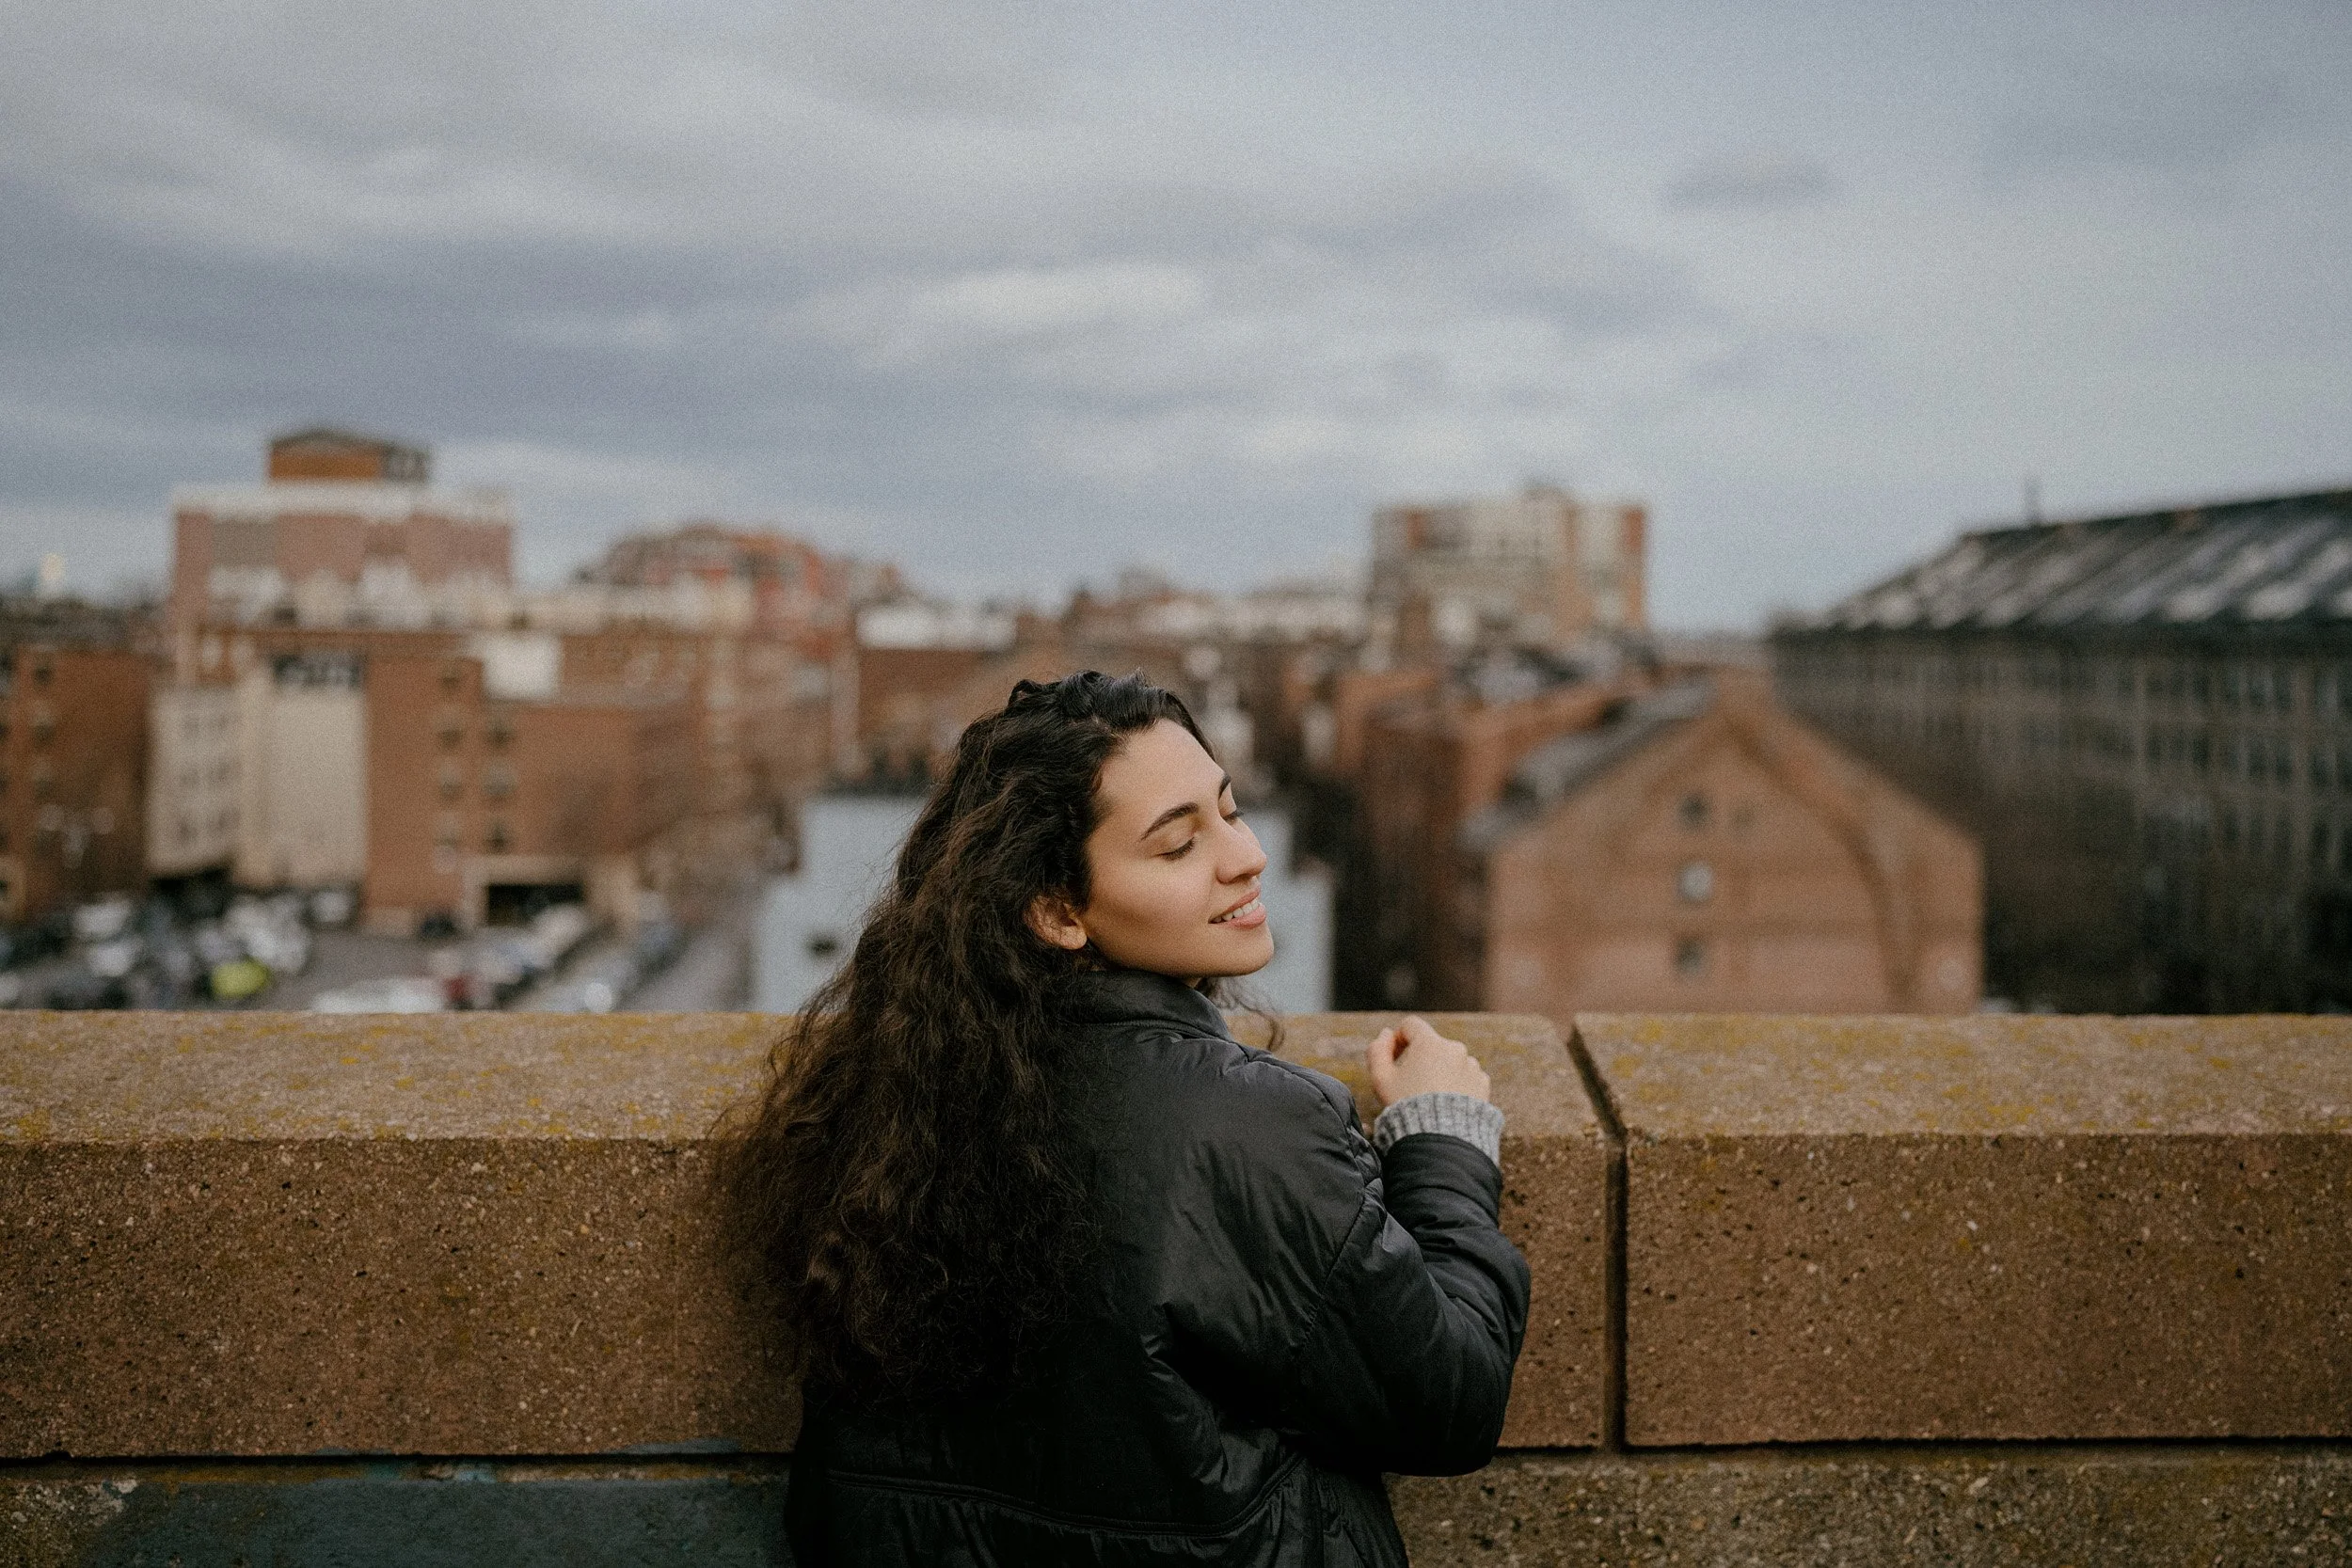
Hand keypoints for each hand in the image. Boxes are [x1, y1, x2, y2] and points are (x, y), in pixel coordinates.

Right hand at [1366, 1016, 1489, 1109]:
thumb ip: (1377, 1051)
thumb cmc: (1407, 1106)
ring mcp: (1472, 1066)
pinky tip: (1447, 1105)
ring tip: (1430, 1098)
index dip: (1399, 1039)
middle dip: (1421, 1059)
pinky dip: (1456, 1086)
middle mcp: (1455, 1048)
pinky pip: (1466, 1077)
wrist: (1442, 1138)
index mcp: (1430, 1043)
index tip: (1395, 1059)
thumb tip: (1385, 1034)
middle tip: (1411, 1085)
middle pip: (1432, 1045)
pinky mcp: (1483, 1084)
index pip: (1411, 1025)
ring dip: (1440, 1072)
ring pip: (1450, 1061)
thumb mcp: (1381, 1079)